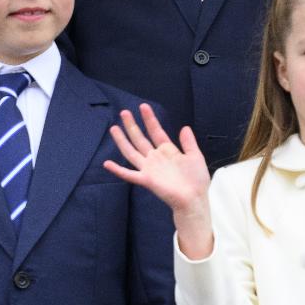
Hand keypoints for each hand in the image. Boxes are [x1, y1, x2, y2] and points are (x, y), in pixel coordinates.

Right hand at [104, 105, 213, 256]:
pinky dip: (117, 170)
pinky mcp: (146, 180)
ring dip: (122, 140)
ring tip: (114, 128)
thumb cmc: (196, 179)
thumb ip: (189, 142)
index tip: (143, 107)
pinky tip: (107, 164)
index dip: (150, 119)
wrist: (194, 198)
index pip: (156, 132)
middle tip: (124, 112)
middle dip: (132, 126)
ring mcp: (149, 168)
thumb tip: (184, 127)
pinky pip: (129, 174)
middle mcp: (155, 158)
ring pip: (131, 152)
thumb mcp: (195, 156)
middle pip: (140, 139)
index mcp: (168, 151)